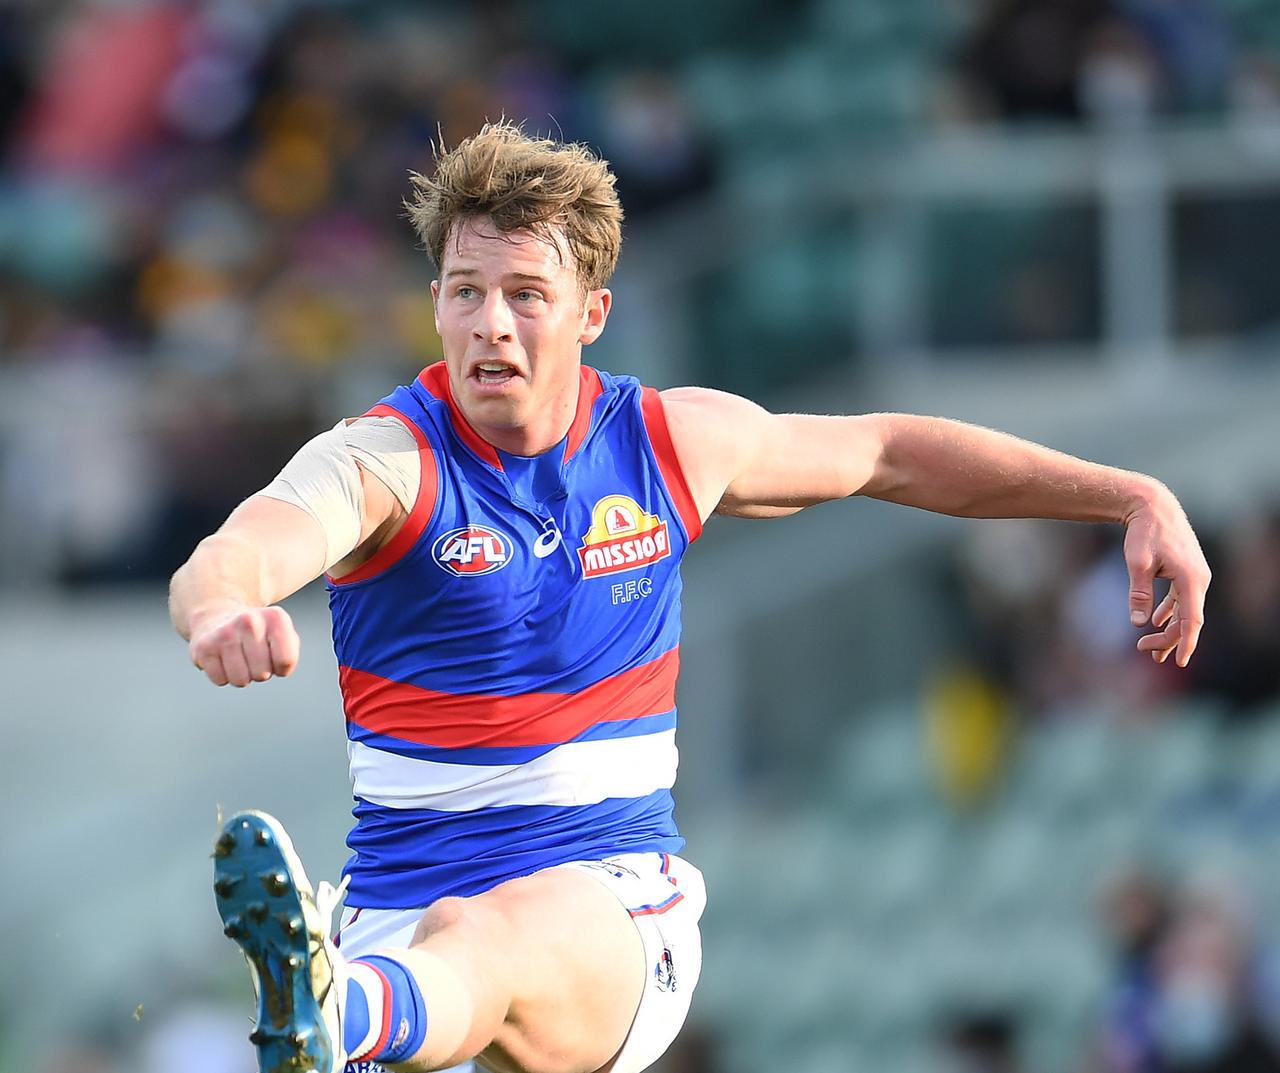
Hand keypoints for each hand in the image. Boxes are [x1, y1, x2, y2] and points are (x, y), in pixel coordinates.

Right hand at [188, 604, 300, 686]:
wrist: (217, 615)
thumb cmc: (257, 633)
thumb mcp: (282, 634)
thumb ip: (290, 652)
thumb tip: (281, 667)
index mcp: (275, 618)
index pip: (286, 661)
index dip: (281, 667)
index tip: (273, 656)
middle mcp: (249, 621)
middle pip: (263, 674)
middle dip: (260, 673)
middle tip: (252, 656)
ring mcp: (224, 633)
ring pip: (241, 680)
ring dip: (241, 677)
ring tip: (238, 658)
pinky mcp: (204, 647)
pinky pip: (220, 680)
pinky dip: (222, 676)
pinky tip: (222, 658)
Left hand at [1124, 489, 1210, 667]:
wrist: (1153, 506)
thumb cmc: (1145, 532)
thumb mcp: (1137, 563)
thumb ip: (1139, 593)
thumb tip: (1139, 623)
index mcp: (1192, 580)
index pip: (1192, 621)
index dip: (1186, 643)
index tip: (1180, 663)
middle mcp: (1199, 580)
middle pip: (1188, 620)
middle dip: (1169, 639)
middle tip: (1144, 651)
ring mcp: (1195, 576)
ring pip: (1185, 611)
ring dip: (1170, 629)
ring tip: (1151, 648)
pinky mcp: (1187, 572)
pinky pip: (1181, 599)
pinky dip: (1170, 612)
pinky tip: (1158, 621)